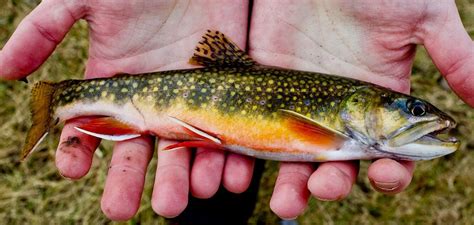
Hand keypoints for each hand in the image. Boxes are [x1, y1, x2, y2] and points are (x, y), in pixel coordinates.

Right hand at [0, 0, 251, 219]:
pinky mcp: (224, 98)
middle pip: (136, 150)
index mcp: (116, 83)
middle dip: (127, 182)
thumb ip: (47, 29)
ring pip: (181, 150)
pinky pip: (223, 135)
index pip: (90, 126)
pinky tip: (221, 179)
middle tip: (119, 210)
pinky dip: (224, 160)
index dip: (77, 148)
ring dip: (177, 179)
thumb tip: (2, 70)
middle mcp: (150, 100)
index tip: (71, 169)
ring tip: (176, 202)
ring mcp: (188, 102)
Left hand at [250, 0, 472, 218]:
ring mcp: (301, 103)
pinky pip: (259, 128)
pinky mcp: (268, 88)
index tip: (386, 174)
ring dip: (290, 184)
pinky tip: (245, 172)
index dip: (392, 169)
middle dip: (332, 183)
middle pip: (338, 163)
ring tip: (284, 204)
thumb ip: (454, 55)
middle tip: (323, 188)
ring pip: (296, 156)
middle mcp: (340, 111)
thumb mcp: (422, 16)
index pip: (389, 151)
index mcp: (379, 101)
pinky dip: (251, 154)